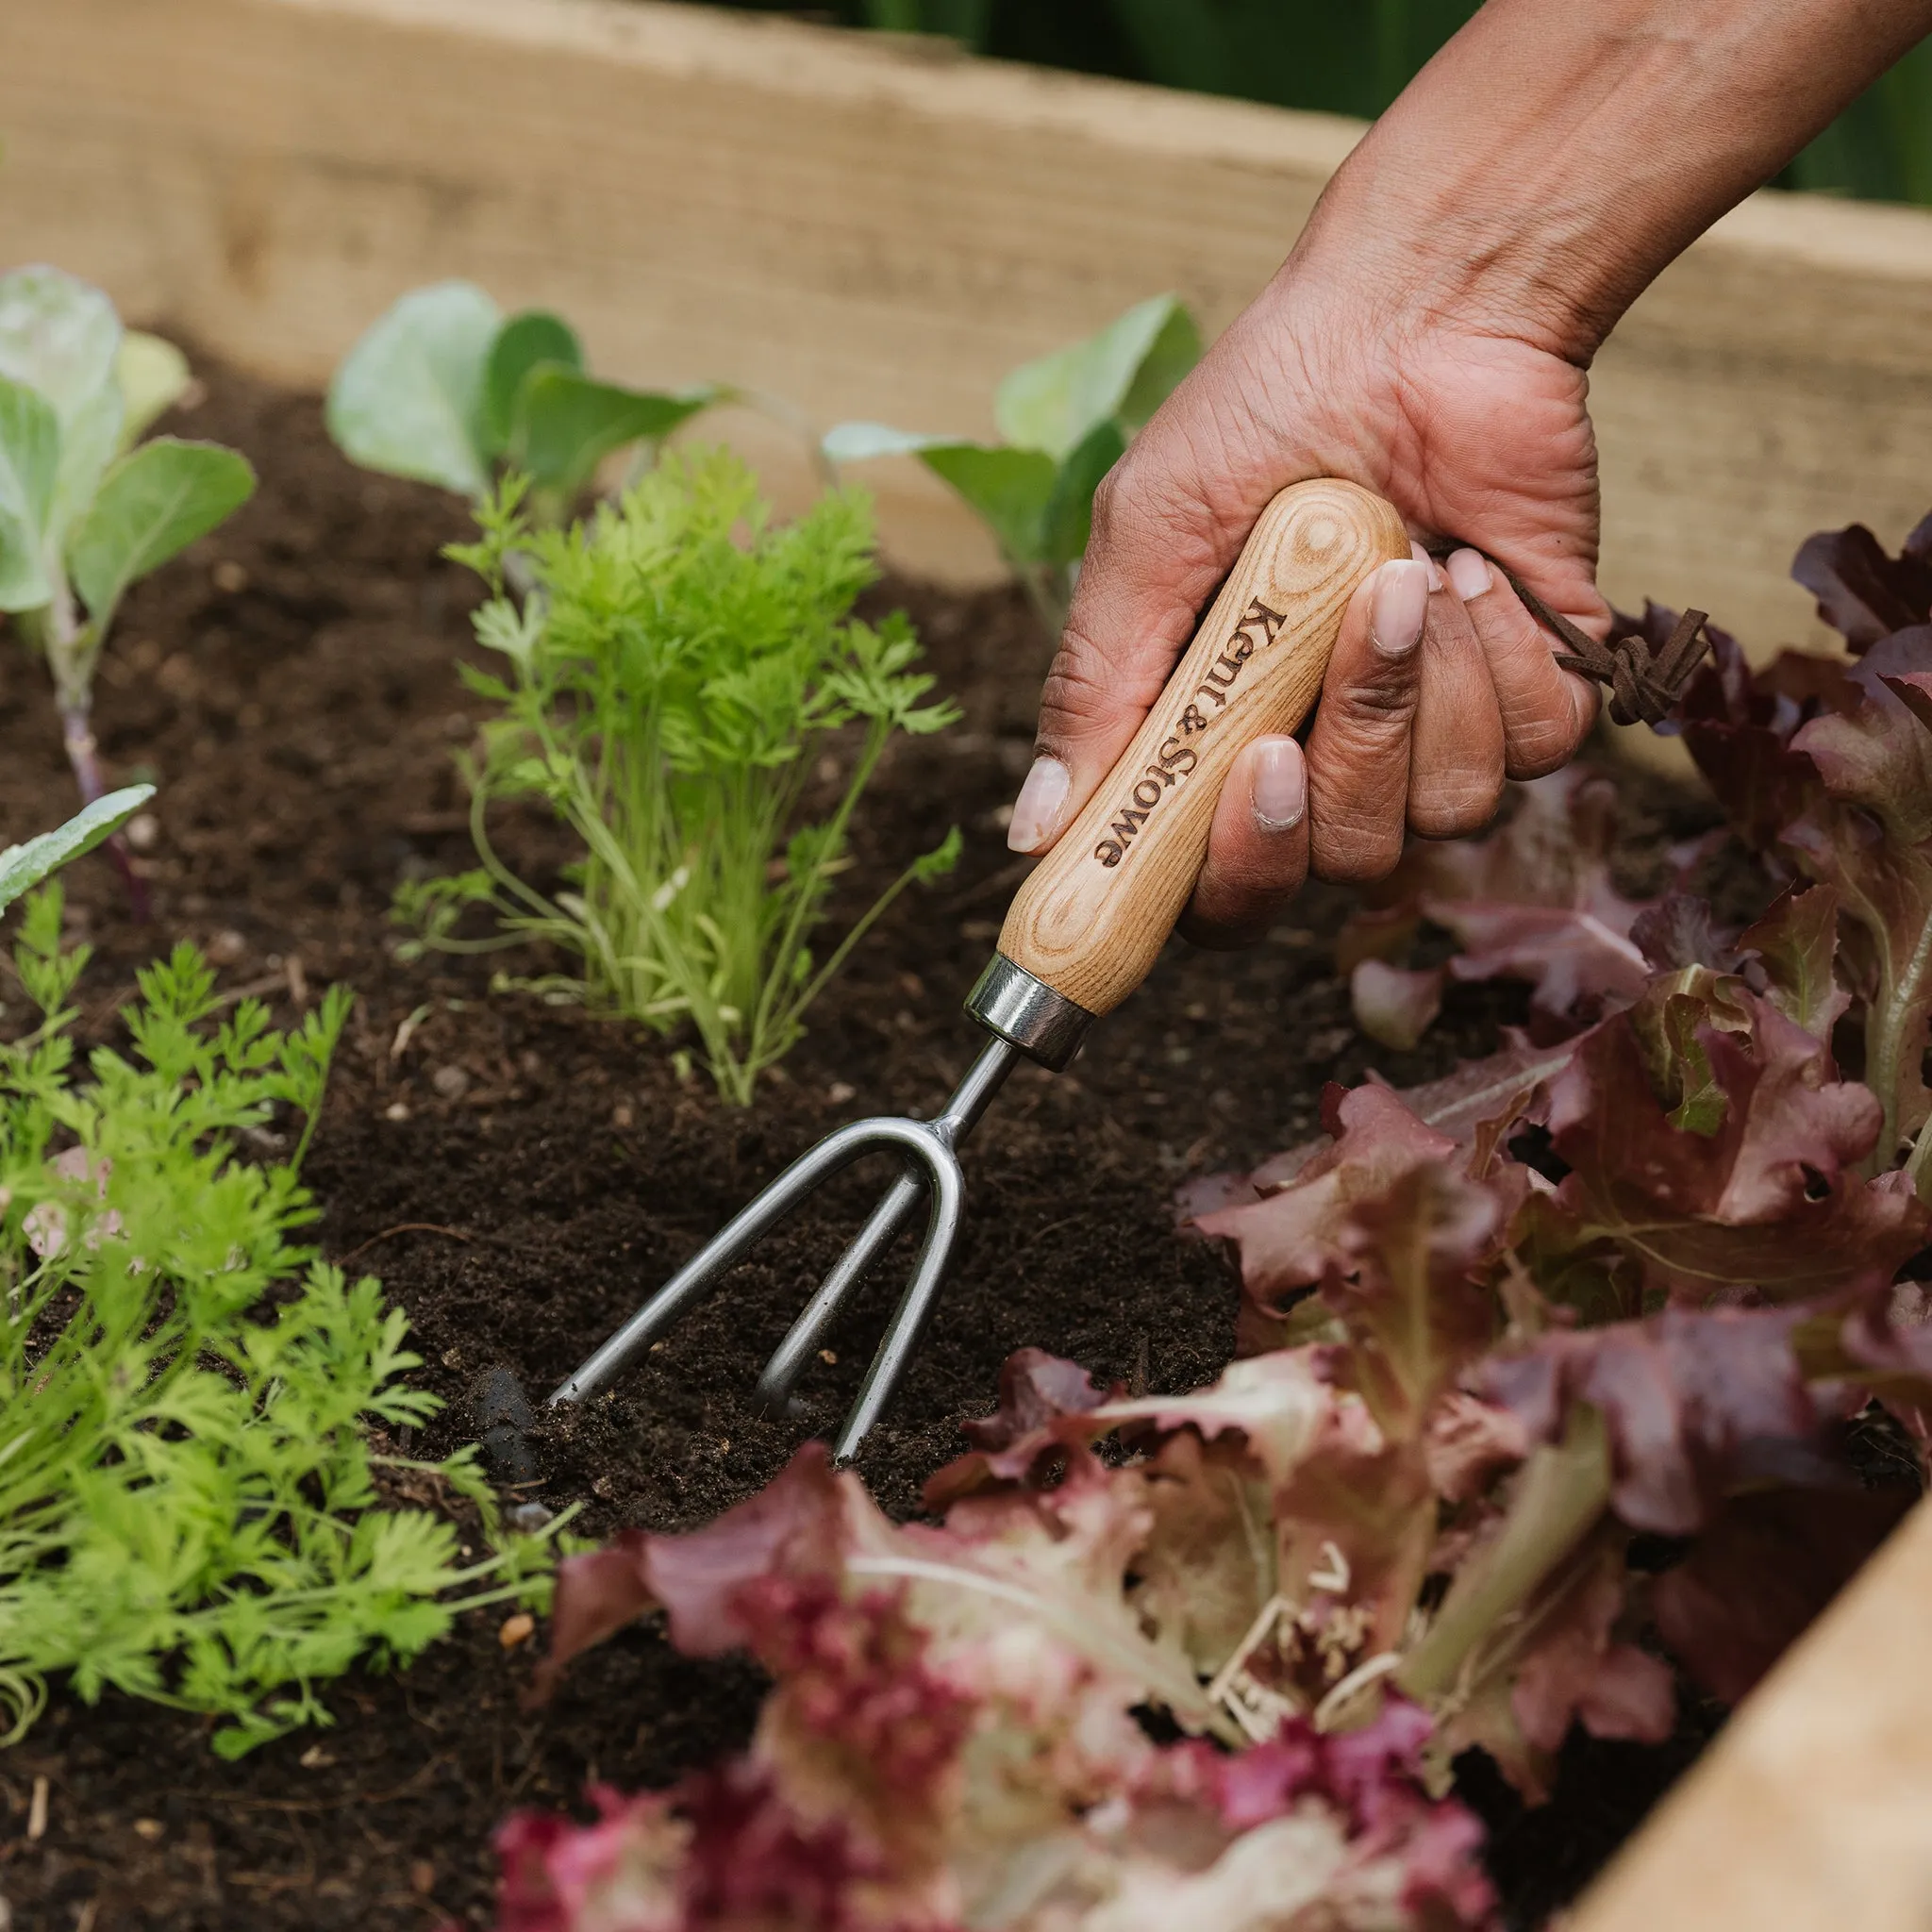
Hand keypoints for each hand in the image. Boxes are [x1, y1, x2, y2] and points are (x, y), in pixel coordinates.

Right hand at [1006, 262, 1601, 947]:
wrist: (1419, 311)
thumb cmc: (1264, 411)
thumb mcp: (1146, 541)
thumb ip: (1096, 689)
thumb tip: (1033, 832)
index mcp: (1226, 741)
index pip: (1224, 889)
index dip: (1230, 879)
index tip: (1242, 779)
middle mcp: (1332, 756)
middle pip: (1341, 862)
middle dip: (1344, 751)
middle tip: (1329, 632)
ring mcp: (1438, 730)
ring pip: (1445, 813)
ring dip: (1418, 682)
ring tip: (1404, 566)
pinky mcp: (1539, 689)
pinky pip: (1539, 751)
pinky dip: (1505, 656)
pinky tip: (1472, 566)